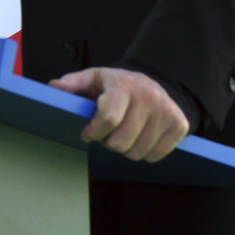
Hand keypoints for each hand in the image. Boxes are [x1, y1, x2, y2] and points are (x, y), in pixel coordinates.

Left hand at [49, 67, 187, 161]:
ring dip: (126, 149)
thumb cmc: (117, 86)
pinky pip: (155, 155)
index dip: (93, 132)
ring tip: (124, 133)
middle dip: (108, 142)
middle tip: (108, 133)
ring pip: (137, 152)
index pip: (108, 119)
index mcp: (125, 85)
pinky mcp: (179, 125)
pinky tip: (140, 137)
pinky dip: (145, 152)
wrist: (152, 84)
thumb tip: (54, 87)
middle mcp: (149, 97)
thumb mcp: (93, 79)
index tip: (88, 133)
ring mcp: (166, 112)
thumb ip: (73, 83)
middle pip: (121, 142)